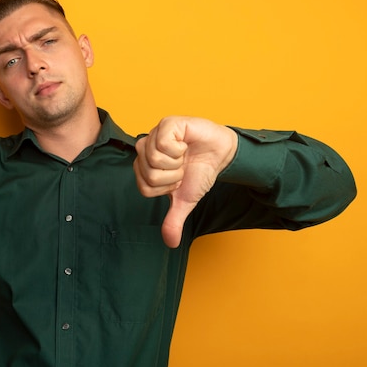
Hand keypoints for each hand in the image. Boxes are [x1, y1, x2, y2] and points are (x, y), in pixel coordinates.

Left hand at [133, 116, 237, 247]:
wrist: (221, 154)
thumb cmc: (200, 172)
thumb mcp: (186, 200)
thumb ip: (174, 220)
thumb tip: (171, 243)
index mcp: (144, 167)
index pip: (145, 187)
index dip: (166, 188)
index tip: (178, 180)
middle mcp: (145, 149)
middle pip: (149, 174)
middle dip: (173, 176)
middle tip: (182, 167)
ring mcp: (154, 135)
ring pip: (154, 158)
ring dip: (177, 163)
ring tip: (184, 155)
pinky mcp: (167, 123)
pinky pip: (162, 142)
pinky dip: (179, 148)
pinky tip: (185, 143)